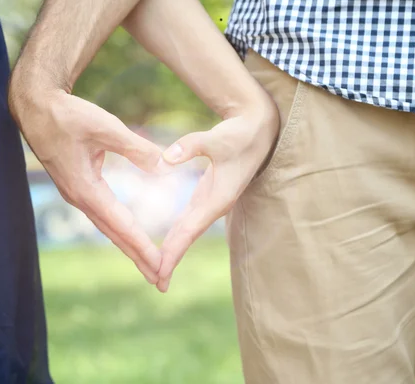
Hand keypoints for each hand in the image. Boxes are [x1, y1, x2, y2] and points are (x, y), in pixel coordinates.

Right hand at [9, 81, 167, 283]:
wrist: (36, 107)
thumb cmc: (68, 115)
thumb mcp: (104, 127)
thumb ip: (135, 147)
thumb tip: (164, 166)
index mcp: (86, 188)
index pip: (121, 224)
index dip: (142, 245)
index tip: (160, 265)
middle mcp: (80, 198)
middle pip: (114, 235)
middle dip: (137, 257)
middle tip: (160, 280)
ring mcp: (77, 194)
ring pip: (108, 227)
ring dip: (128, 246)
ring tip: (148, 265)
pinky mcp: (78, 187)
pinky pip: (102, 216)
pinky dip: (118, 230)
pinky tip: (127, 235)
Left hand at [156, 100, 279, 291]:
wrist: (259, 131)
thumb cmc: (239, 134)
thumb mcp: (216, 138)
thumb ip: (191, 146)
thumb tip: (164, 158)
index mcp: (218, 198)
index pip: (190, 229)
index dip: (174, 251)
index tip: (161, 270)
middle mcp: (215, 205)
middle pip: (188, 237)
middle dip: (172, 261)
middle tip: (155, 283)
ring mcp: (211, 202)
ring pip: (188, 232)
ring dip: (173, 252)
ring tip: (157, 273)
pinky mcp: (207, 196)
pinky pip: (188, 221)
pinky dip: (177, 237)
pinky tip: (166, 247)